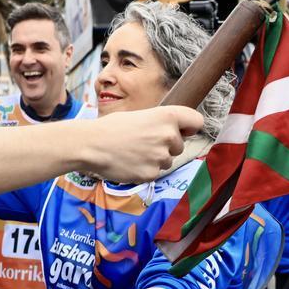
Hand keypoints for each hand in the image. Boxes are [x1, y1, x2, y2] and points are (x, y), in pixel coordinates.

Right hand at [81, 106, 201, 182]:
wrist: (92, 145)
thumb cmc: (112, 128)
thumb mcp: (141, 115)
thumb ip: (161, 123)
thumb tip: (174, 132)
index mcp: (167, 116)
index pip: (197, 122)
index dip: (189, 128)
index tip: (183, 131)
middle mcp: (169, 136)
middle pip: (180, 145)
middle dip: (166, 146)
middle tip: (143, 143)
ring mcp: (161, 156)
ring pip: (167, 160)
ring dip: (155, 159)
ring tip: (133, 153)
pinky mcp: (152, 174)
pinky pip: (155, 173)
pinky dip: (145, 170)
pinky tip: (130, 163)